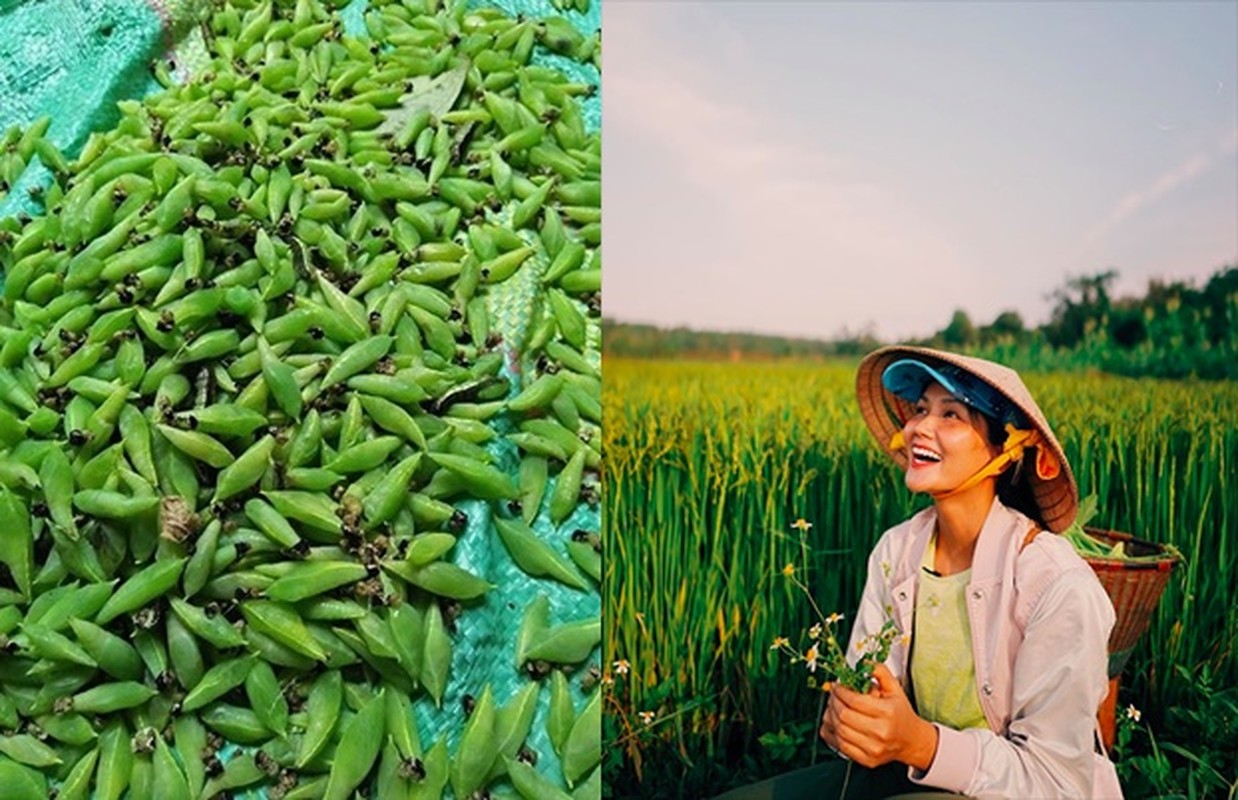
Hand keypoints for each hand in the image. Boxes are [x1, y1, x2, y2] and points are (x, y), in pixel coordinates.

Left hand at [822, 663, 938, 770]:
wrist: (911, 741)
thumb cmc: (900, 713)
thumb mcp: (895, 688)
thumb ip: (880, 671)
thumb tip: (863, 662)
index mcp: (888, 712)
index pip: (855, 701)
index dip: (840, 691)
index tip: (836, 686)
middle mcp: (881, 732)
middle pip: (845, 716)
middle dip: (833, 702)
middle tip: (832, 695)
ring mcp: (874, 749)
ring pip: (840, 731)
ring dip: (830, 716)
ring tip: (832, 707)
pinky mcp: (867, 760)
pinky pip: (840, 746)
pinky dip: (832, 733)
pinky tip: (833, 722)